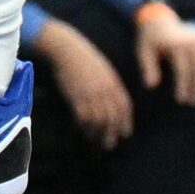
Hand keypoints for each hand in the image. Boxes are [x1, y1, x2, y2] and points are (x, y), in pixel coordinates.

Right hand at [36, 21, 132, 147]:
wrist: (68, 50)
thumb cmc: (86, 58)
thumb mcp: (104, 69)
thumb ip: (111, 85)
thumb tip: (114, 102)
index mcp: (113, 82)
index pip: (124, 106)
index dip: (126, 121)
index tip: (125, 133)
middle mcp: (104, 90)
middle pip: (112, 116)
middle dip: (113, 132)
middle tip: (110, 144)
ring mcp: (90, 93)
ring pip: (98, 120)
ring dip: (98, 133)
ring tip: (96, 141)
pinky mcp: (76, 96)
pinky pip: (83, 117)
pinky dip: (84, 126)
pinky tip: (82, 129)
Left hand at [137, 16, 194, 104]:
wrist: (159, 19)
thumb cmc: (150, 40)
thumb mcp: (144, 52)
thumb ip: (148, 68)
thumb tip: (152, 86)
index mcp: (177, 44)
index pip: (184, 68)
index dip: (184, 85)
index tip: (181, 100)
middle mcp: (192, 40)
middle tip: (193, 102)